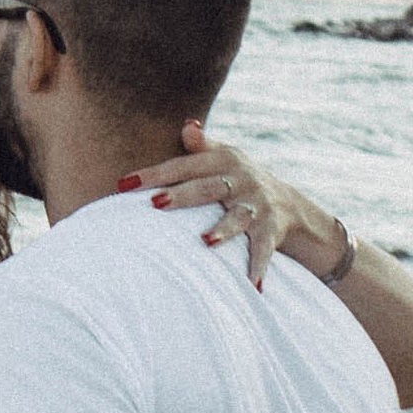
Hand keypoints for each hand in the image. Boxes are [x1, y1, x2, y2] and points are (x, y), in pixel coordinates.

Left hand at [121, 123, 348, 290]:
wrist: (287, 204)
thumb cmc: (236, 179)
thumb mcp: (222, 157)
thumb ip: (200, 146)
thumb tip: (187, 124)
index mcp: (224, 160)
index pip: (184, 166)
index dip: (155, 174)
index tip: (124, 185)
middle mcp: (242, 179)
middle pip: (209, 187)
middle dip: (184, 196)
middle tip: (156, 204)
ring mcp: (258, 205)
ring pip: (239, 217)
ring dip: (224, 230)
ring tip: (206, 243)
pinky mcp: (272, 230)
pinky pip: (264, 249)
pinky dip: (258, 267)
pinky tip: (252, 288)